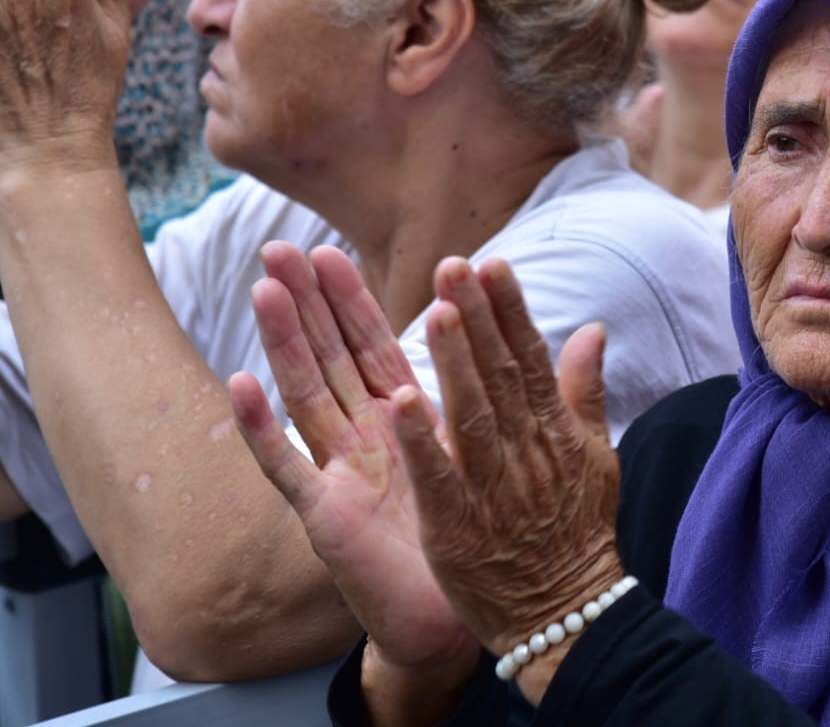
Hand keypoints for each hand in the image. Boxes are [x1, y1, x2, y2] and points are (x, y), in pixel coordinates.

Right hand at [230, 244, 478, 677]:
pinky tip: (238, 384)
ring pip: (305, 395)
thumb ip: (508, 390)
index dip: (352, 302)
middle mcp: (364, 438)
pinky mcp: (326, 514)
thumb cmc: (475, 531)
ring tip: (265, 289)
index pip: (374, 347)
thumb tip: (562, 330)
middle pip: (330, 358)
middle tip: (279, 247)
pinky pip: (287, 466)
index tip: (330, 250)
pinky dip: (261, 427)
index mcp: (403, 419)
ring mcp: (340, 473)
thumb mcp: (491, 449)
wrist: (462, 612)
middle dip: (308, 304)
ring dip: (284, 343)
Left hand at [392, 258, 623, 663]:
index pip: (532, 358)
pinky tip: (399, 400)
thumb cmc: (577, 530)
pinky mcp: (459, 527)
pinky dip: (420, 441)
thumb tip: (594, 328)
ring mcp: (492, 489)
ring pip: (471, 415)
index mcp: (555, 432)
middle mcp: (526, 452)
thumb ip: (584, 390)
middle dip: (478, 317)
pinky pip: (437, 478)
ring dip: (454, 363)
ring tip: (438, 311)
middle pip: (500, 374)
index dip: (511, 310)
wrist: (564, 613)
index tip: (493, 264)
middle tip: (455, 265)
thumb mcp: (594, 456)